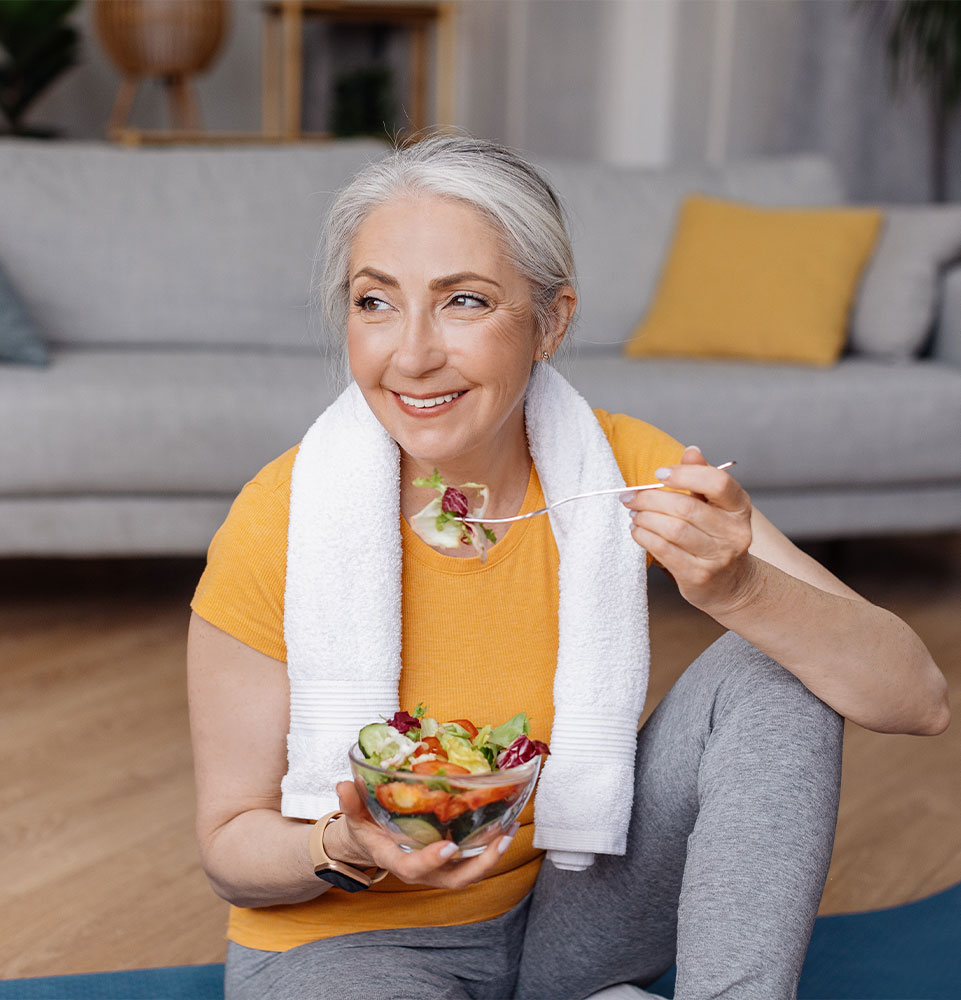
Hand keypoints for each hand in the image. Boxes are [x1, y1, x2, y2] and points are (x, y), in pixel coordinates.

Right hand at [323, 779, 515, 889]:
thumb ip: (351, 803)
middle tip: (498, 840)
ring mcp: (439, 867)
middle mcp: (422, 869)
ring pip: (470, 872)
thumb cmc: (366, 829)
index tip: (448, 848)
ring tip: (510, 830)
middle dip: (479, 865)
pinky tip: (507, 824)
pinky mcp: (452, 860)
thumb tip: (345, 783)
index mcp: (396, 860)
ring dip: (492, 855)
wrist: (374, 843)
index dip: (431, 861)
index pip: (413, 869)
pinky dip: (491, 846)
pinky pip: (474, 859)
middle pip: (454, 879)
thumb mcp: (355, 817)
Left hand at [622, 446, 759, 616]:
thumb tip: (691, 451)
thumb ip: (702, 477)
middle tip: (631, 497)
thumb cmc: (717, 536)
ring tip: (634, 514)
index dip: (684, 475)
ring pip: (673, 529)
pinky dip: (644, 537)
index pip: (717, 483)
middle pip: (686, 507)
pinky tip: (638, 531)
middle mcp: (734, 532)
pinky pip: (664, 550)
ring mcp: (718, 557)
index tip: (658, 474)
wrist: (731, 584)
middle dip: (650, 498)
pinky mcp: (699, 576)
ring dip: (645, 518)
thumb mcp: (715, 505)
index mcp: (739, 507)